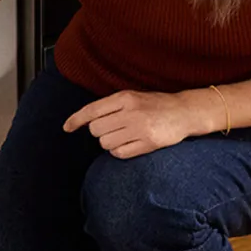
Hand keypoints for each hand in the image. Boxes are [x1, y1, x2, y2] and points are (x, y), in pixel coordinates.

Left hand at [63, 90, 207, 158]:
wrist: (184, 112)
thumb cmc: (155, 104)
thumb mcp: (132, 97)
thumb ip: (110, 106)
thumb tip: (85, 120)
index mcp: (124, 98)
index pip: (91, 110)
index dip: (76, 120)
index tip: (67, 128)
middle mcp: (130, 112)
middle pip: (96, 129)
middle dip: (100, 132)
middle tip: (115, 128)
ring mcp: (140, 128)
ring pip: (105, 143)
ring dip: (110, 142)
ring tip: (125, 135)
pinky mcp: (148, 143)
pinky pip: (119, 153)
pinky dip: (120, 151)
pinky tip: (131, 143)